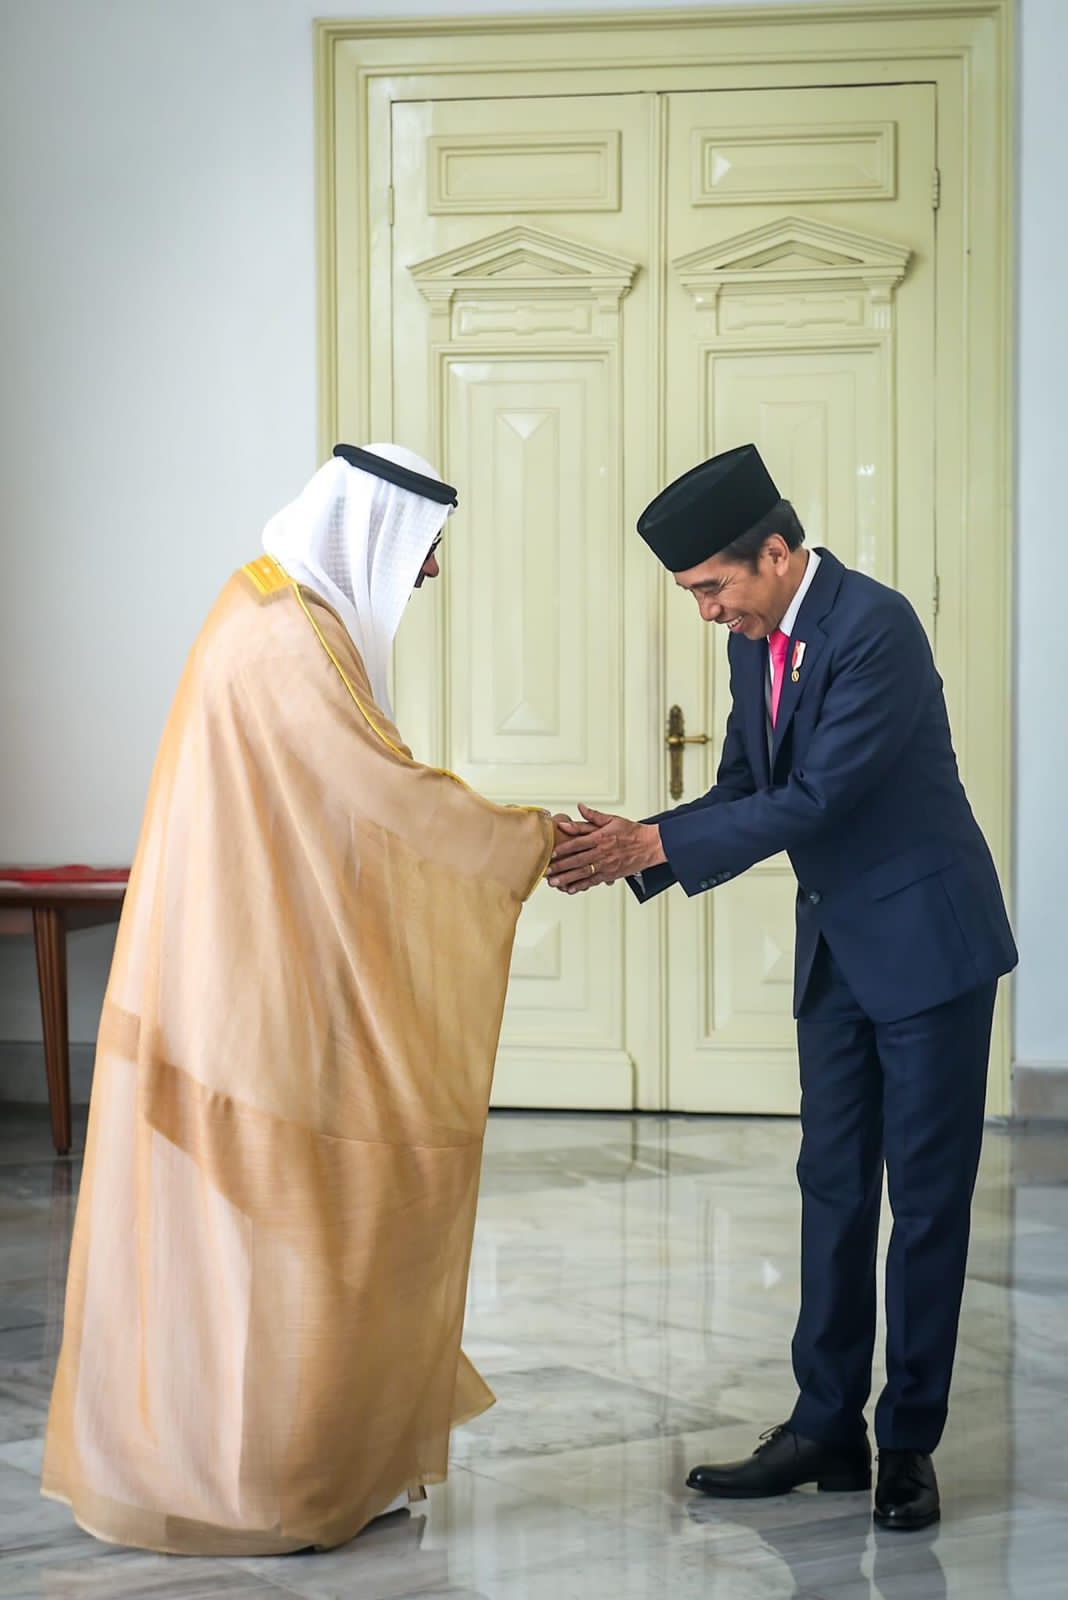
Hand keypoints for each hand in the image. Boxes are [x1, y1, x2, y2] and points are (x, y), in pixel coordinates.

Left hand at [547, 803, 665, 892]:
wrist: (650, 845)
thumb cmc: (631, 832)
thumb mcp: (612, 820)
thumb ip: (593, 816)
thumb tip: (580, 807)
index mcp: (601, 837)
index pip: (578, 843)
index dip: (563, 849)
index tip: (551, 853)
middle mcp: (602, 852)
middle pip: (577, 860)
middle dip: (560, 867)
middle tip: (546, 871)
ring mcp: (606, 865)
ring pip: (583, 873)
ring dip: (567, 878)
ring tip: (554, 882)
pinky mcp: (610, 874)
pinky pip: (593, 881)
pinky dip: (581, 886)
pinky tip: (570, 889)